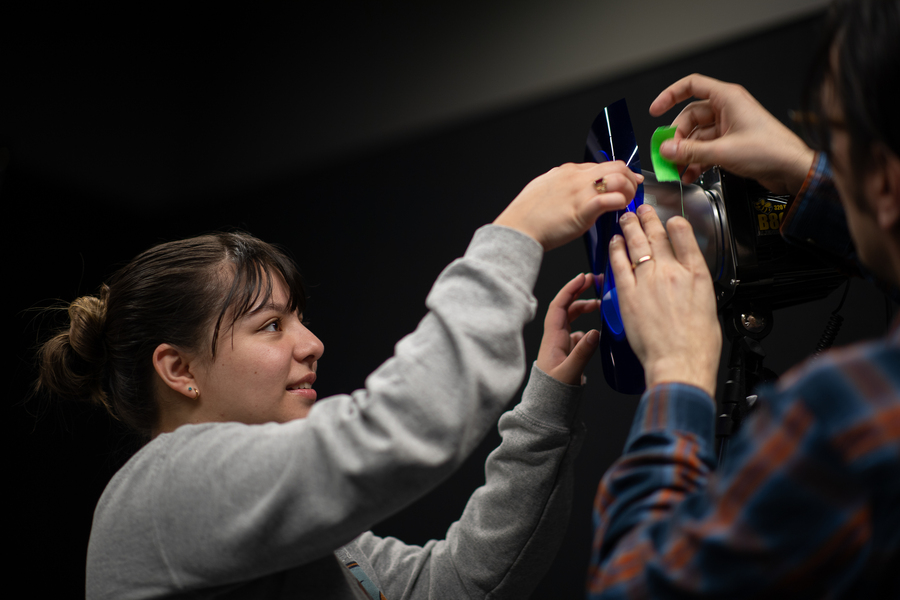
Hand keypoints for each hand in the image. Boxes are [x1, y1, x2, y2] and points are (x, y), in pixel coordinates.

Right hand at [494, 161, 641, 250]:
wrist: (517, 229)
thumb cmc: (528, 216)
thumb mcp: (545, 190)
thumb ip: (563, 186)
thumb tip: (575, 191)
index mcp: (567, 171)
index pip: (602, 165)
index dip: (619, 173)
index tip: (627, 181)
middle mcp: (576, 177)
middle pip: (616, 166)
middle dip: (629, 178)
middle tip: (632, 191)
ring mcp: (580, 191)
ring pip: (618, 178)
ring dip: (628, 190)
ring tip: (626, 203)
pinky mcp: (582, 209)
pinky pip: (611, 199)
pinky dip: (621, 202)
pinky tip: (620, 210)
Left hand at [536, 273, 601, 385]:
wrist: (546, 411)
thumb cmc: (553, 394)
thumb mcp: (570, 373)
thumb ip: (582, 353)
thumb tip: (594, 332)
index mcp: (553, 339)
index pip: (559, 306)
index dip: (570, 289)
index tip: (583, 278)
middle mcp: (555, 340)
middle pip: (566, 309)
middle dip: (579, 294)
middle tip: (594, 283)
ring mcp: (560, 347)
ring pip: (571, 321)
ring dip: (584, 310)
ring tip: (600, 306)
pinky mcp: (566, 356)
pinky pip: (576, 335)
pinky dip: (586, 328)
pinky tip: (595, 332)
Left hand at [609, 205, 720, 397]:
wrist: (679, 362)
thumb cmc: (696, 344)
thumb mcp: (708, 305)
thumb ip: (695, 287)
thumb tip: (688, 281)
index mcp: (696, 274)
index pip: (684, 235)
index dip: (674, 222)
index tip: (669, 219)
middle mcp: (671, 272)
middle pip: (657, 235)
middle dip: (648, 218)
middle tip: (641, 209)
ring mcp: (648, 281)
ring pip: (636, 244)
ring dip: (630, 227)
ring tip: (625, 217)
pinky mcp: (628, 294)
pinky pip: (619, 264)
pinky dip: (616, 249)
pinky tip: (615, 241)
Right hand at [650, 74, 814, 195]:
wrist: (792, 170)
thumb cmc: (771, 151)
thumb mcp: (723, 151)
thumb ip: (691, 151)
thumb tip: (667, 149)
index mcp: (728, 99)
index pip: (692, 86)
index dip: (670, 95)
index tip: (655, 110)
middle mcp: (727, 109)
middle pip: (690, 118)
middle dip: (677, 138)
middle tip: (668, 154)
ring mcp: (729, 127)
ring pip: (697, 137)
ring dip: (685, 154)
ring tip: (677, 169)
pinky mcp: (731, 144)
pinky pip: (705, 149)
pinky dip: (696, 161)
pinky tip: (690, 174)